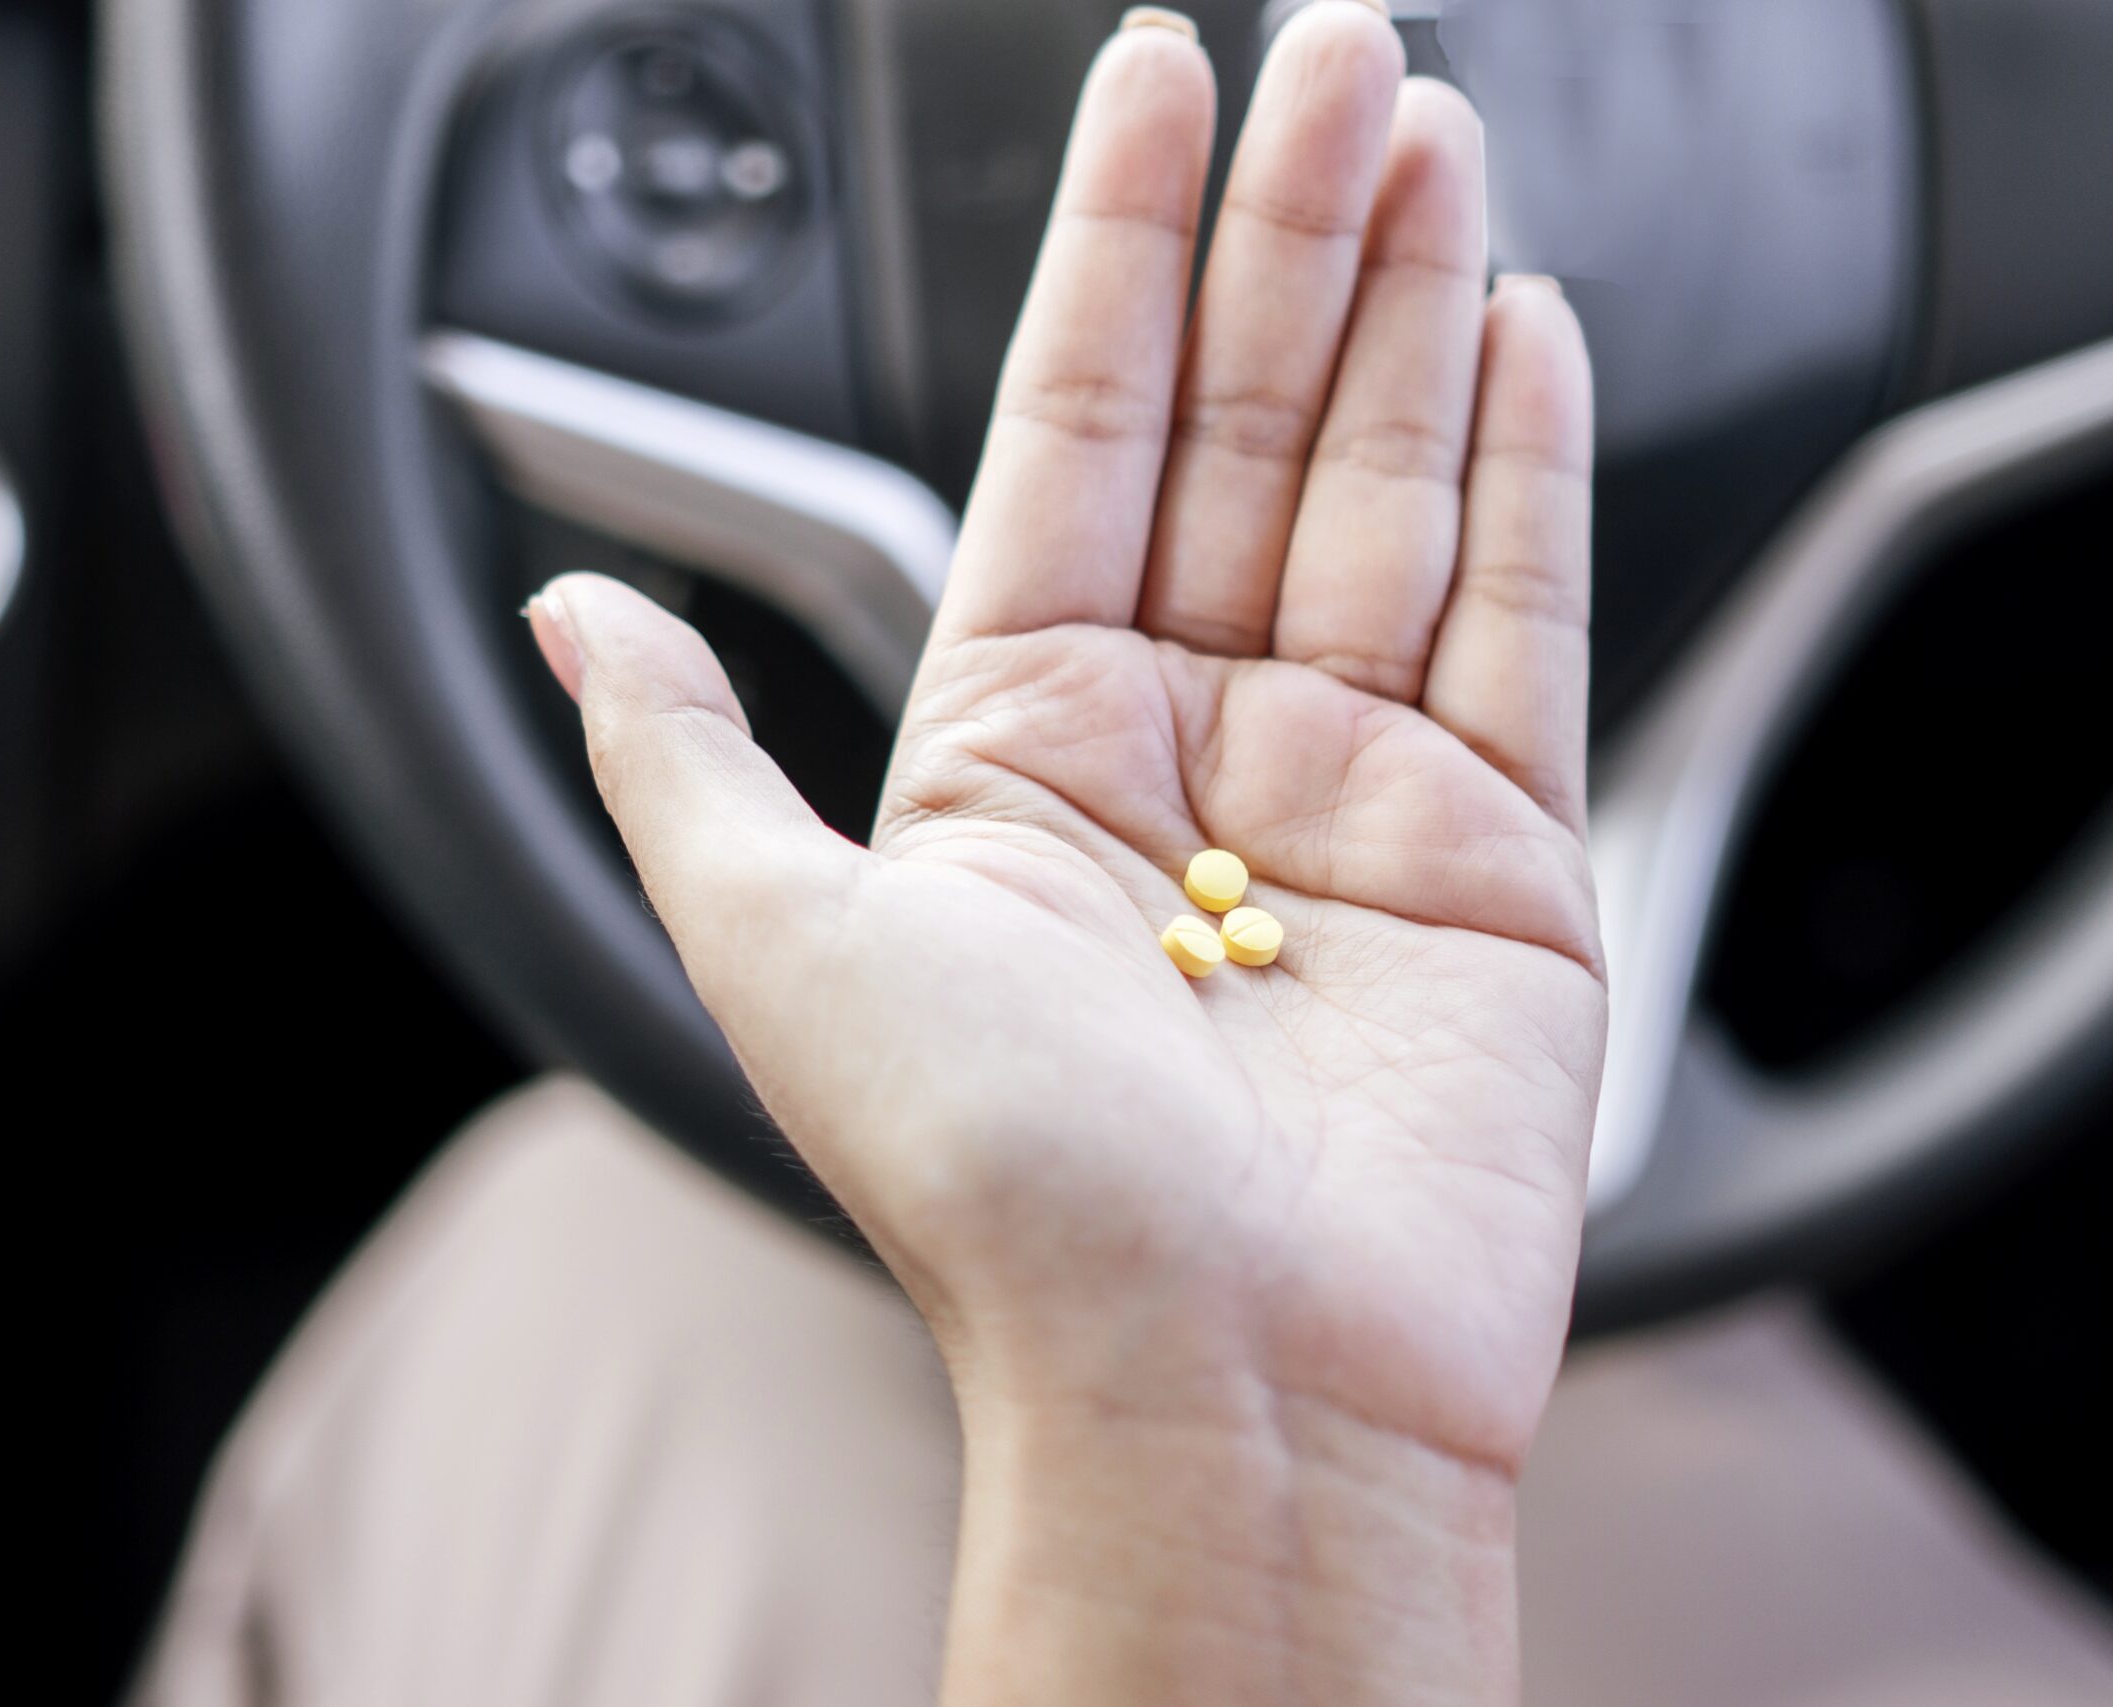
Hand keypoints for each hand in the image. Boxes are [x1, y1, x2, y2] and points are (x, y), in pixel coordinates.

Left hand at [527, 4, 1598, 1699]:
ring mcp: (1355, 790)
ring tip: (1437, 132)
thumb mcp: (781, 949)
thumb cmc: (1006, 1202)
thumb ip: (692, 754)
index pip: (1079, 430)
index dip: (1119, 249)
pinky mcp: (1501, 853)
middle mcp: (1192, 747)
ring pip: (1393, 488)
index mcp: (1023, 745)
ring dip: (1417, 303)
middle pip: (1255, 427)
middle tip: (1346, 50)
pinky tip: (1531, 333)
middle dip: (1297, 228)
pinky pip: (1524, 618)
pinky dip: (1535, 471)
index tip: (1157, 88)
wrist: (1224, 1392)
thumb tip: (577, 618)